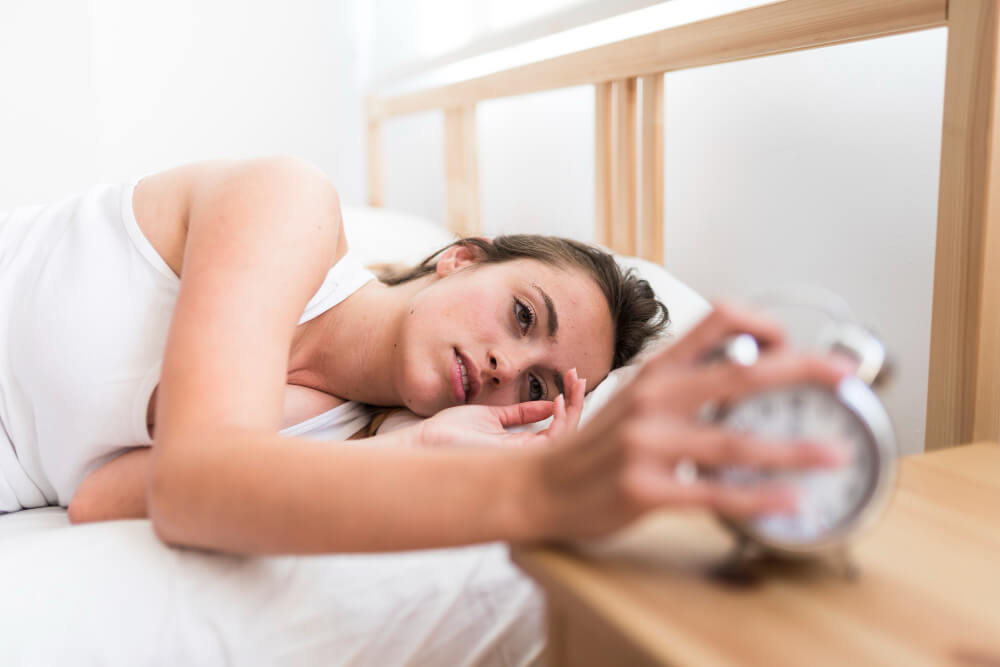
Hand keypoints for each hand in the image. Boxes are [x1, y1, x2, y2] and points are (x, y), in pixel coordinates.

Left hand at [418, 368, 587, 448]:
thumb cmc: (451, 432)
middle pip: (568, 434)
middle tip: (578, 376)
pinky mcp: (519, 458)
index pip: (558, 430)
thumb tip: (546, 406)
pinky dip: (563, 421)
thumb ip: (519, 414)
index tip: (569, 379)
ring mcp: (525, 460)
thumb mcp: (491, 417)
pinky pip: (555, 443)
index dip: (569, 405)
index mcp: (521, 449)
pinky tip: (559, 400)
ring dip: (576, 407)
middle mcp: (528, 457)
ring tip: (574, 382)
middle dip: (578, 402)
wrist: (427, 440)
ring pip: (567, 438)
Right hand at [519, 303, 851, 541]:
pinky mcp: (644, 492)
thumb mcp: (633, 396)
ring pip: (733, 443)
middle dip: (800, 371)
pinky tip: (790, 500)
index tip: (793, 342)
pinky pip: (712, 496)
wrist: (539, 486)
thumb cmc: (594, 445)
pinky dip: (757, 499)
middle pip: (738, 375)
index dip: (762, 323)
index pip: (714, 320)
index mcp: (654, 371)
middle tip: (845, 376)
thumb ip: (682, 382)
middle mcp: (652, 400)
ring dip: (792, 449)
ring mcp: (646, 446)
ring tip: (834, 453)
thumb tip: (744, 371)